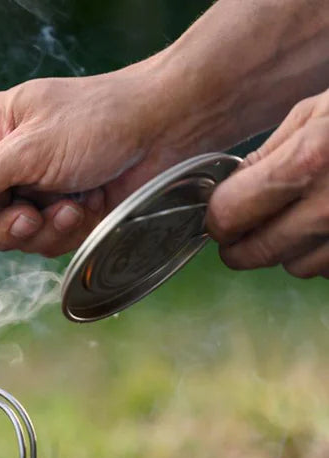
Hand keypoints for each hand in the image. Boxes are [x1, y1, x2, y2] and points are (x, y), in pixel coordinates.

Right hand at [0, 65, 191, 256]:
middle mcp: (6, 164)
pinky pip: (44, 242)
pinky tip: (83, 208)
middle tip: (28, 217)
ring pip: (12, 238)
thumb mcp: (28, 150)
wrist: (168, 130)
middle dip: (6, 227)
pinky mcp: (60, 214)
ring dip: (40, 230)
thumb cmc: (99, 120)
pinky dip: (64, 232)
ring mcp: (34, 191)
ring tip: (68, 206)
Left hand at [207, 88, 328, 278]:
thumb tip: (227, 191)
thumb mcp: (320, 112)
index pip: (227, 217)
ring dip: (289, 249)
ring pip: (293, 267)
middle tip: (245, 227)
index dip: (218, 217)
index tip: (221, 212)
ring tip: (308, 213)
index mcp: (309, 163)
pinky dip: (325, 252)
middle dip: (242, 243)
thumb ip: (268, 155)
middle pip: (253, 254)